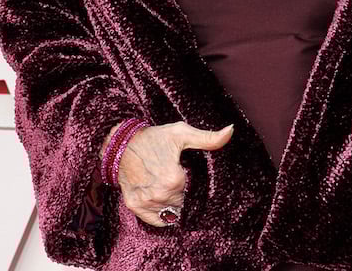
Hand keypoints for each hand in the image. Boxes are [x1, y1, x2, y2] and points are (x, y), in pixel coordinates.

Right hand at [101, 120, 233, 226]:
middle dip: (188, 198)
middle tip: (184, 185)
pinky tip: (164, 200)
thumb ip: (208, 138)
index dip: (199, 190)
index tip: (197, 183)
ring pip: (172, 214)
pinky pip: (157, 220)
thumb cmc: (153, 138)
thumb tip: (230, 131)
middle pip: (185, 206)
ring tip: (174, 191)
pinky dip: (162, 214)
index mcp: (174, 180)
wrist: (121, 143)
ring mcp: (146, 202)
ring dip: (176, 207)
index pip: (197, 196)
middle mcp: (160, 195)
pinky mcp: (135, 206)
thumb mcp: (181, 134)